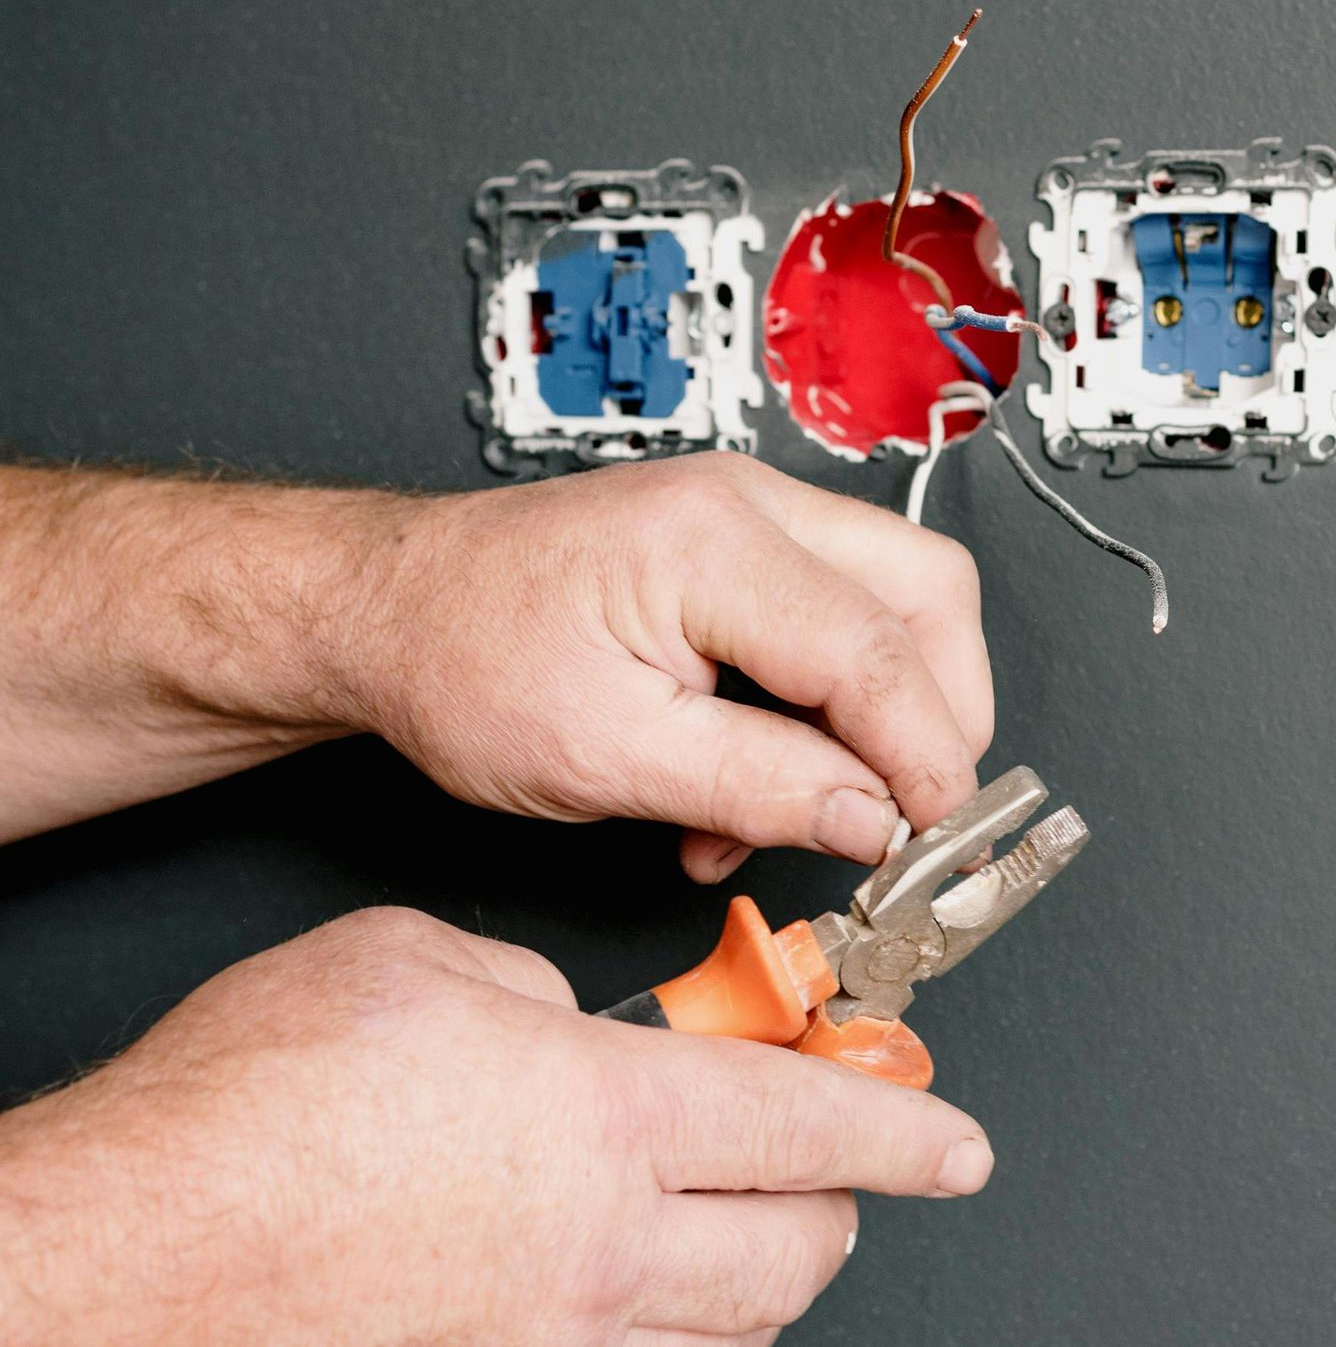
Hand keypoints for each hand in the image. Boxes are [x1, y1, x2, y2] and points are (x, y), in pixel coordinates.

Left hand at [0, 454, 990, 860]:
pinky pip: (833, 621)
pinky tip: (759, 786)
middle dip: (940, 717)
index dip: (924, 760)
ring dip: (879, 720)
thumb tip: (873, 820)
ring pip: (895, 605)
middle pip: (927, 596)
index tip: (930, 841)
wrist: (383, 611)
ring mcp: (744, 518)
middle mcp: (744, 505)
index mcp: (711, 544)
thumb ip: (758, 788)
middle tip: (912, 816)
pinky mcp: (734, 551)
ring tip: (807, 812)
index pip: (878, 654)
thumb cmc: (458, 661)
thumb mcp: (606, 758)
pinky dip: (826, 712)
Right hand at [0, 906, 993, 1346]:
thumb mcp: (415, 965)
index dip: (903, 1133)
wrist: (130, 1264)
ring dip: (760, 1291)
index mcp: (604, 1115)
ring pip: (727, 1345)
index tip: (957, 1145)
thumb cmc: (248, 1106)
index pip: (811, 1128)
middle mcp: (604, 1247)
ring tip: (744, 1250)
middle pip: (795, 1253)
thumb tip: (571, 1037)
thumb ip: (531, 998)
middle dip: (838, 1214)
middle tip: (830, 1182)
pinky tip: (598, 1307)